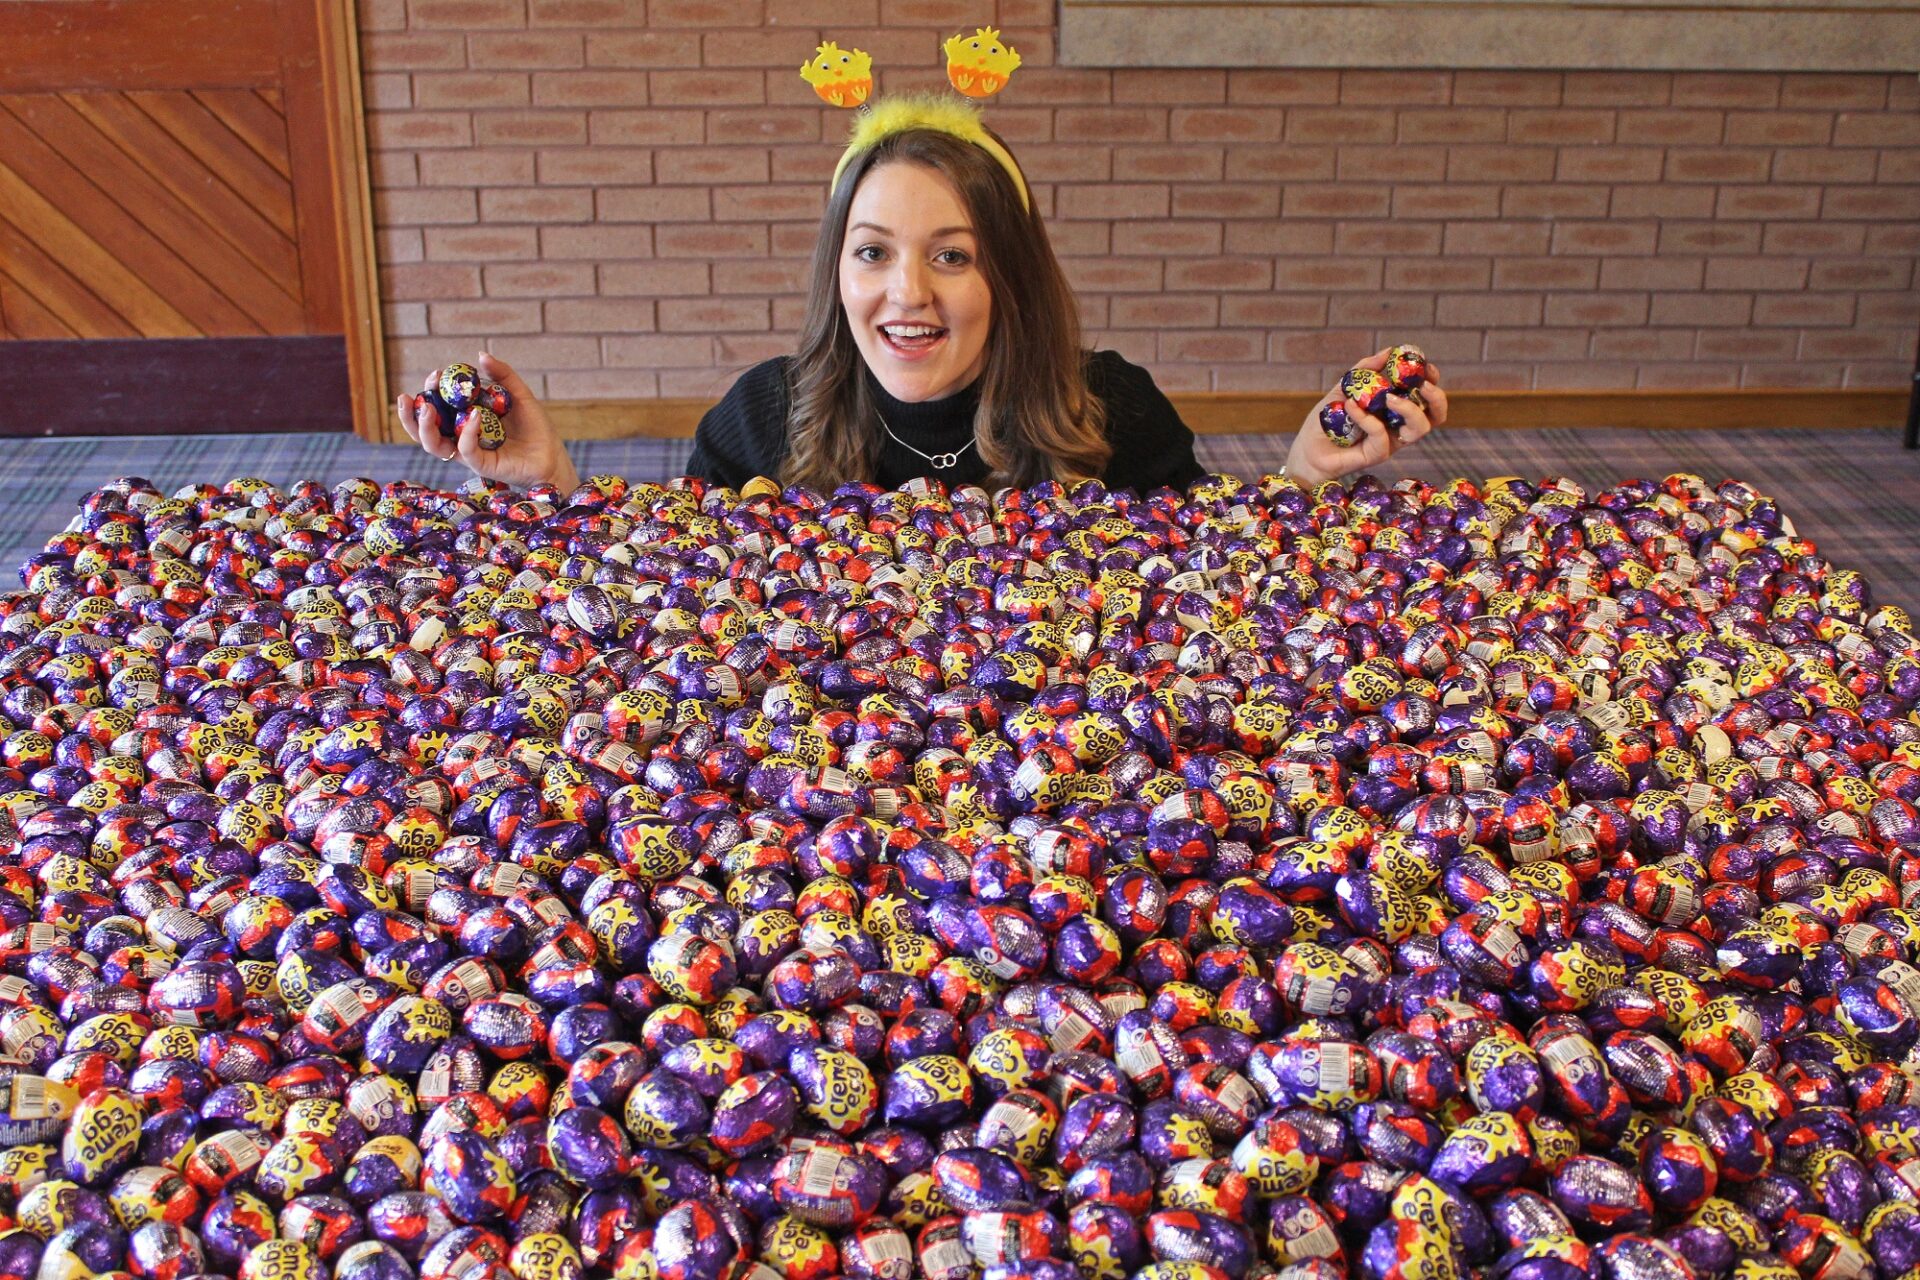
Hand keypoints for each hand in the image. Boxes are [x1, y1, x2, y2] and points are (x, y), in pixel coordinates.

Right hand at [396, 352, 578, 492]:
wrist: (552, 456)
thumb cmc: (535, 429)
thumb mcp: (519, 395)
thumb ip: (502, 375)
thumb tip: (480, 355)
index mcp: (465, 418)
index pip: (437, 406)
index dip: (430, 391)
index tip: (435, 374)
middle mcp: (461, 435)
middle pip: (424, 428)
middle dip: (412, 412)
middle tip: (412, 395)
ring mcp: (468, 451)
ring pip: (433, 444)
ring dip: (423, 426)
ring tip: (425, 408)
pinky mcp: (481, 465)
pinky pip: (465, 450)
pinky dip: (466, 433)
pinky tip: (473, 416)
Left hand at [1285, 348, 1447, 486]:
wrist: (1307, 449)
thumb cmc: (1326, 420)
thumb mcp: (1344, 388)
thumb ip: (1364, 371)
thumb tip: (1389, 351)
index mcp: (1395, 409)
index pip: (1427, 398)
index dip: (1433, 382)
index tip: (1427, 367)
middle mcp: (1399, 426)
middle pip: (1436, 416)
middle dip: (1436, 397)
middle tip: (1422, 385)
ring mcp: (1391, 442)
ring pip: (1420, 428)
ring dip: (1411, 409)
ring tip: (1390, 396)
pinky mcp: (1377, 454)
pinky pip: (1382, 434)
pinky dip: (1366, 417)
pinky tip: (1349, 406)